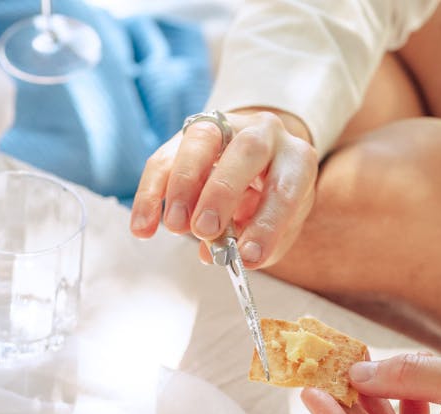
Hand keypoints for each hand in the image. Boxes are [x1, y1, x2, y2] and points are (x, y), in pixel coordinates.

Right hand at [129, 109, 317, 268]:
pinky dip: (151, 194)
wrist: (262, 163)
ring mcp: (226, 127)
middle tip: (204, 229)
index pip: (285, 189)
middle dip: (222, 193)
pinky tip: (143, 227)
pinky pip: (165, 158)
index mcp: (297, 160)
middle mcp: (265, 134)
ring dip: (182, 186)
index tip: (247, 258)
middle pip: (246, 151)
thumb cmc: (272, 201)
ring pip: (200, 141)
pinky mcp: (188, 134)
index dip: (266, 226)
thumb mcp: (278, 226)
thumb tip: (216, 253)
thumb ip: (254, 241)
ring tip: (174, 227)